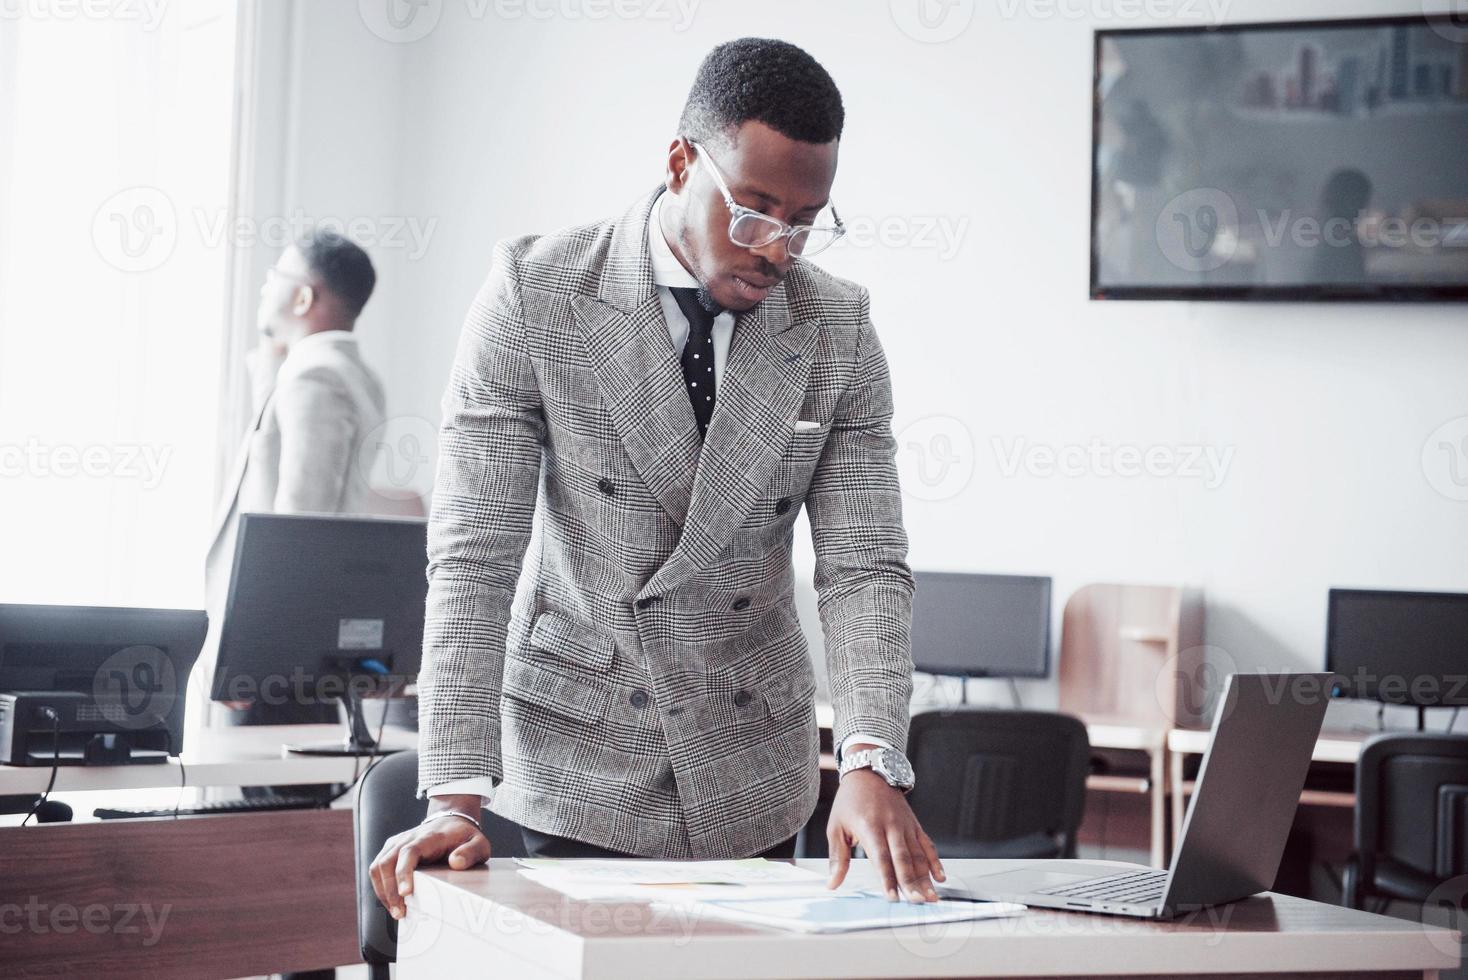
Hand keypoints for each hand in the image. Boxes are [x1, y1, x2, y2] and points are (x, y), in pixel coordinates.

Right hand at [369, 798, 489, 919]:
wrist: (451, 822)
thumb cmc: (463, 837)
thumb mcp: (478, 843)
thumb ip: (471, 852)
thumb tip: (456, 862)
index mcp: (428, 837)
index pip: (409, 852)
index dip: (404, 872)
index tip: (406, 893)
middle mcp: (407, 838)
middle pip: (387, 862)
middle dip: (389, 891)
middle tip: (400, 913)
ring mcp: (397, 844)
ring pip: (377, 866)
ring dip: (383, 892)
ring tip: (396, 911)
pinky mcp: (391, 850)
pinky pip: (377, 869)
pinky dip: (381, 888)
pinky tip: (392, 903)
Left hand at [826, 768, 944, 902]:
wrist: (869, 771)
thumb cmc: (850, 801)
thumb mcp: (836, 827)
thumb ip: (837, 858)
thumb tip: (832, 884)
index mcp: (869, 826)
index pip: (880, 857)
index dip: (887, 878)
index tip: (892, 897)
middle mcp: (891, 826)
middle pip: (903, 858)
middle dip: (911, 882)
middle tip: (917, 901)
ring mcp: (905, 825)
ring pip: (918, 854)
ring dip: (926, 877)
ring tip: (931, 897)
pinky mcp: (914, 824)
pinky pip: (927, 845)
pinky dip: (935, 861)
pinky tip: (940, 878)